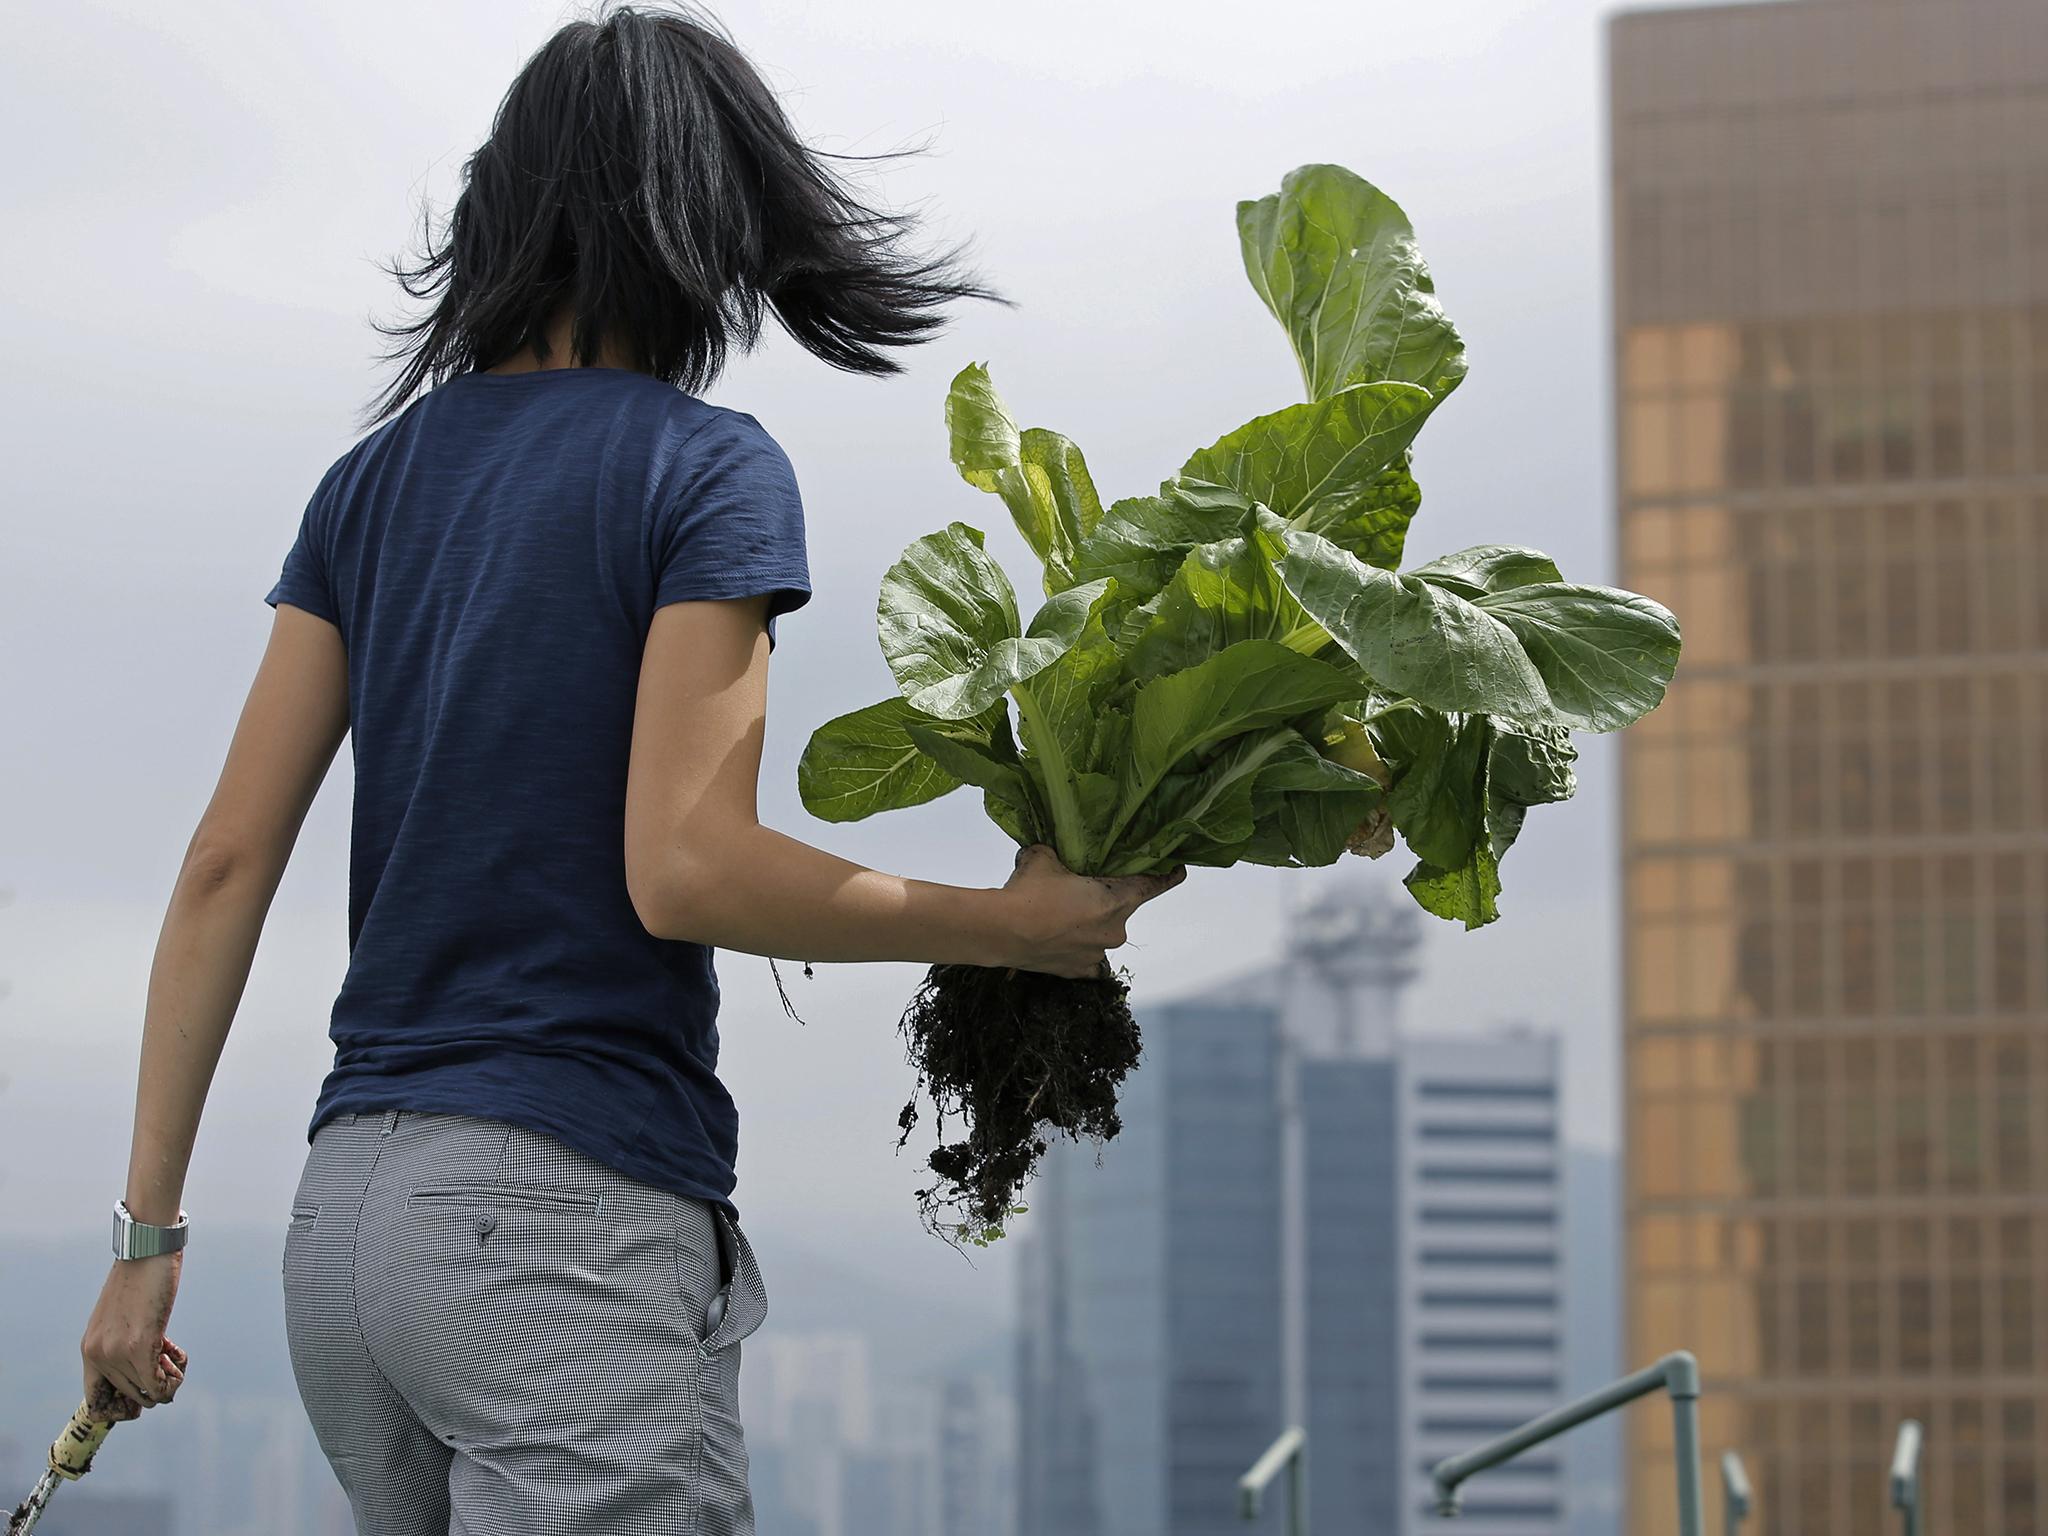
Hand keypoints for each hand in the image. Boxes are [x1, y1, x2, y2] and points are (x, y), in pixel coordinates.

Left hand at [81, 1252, 186, 1419]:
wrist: (147, 1247)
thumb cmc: (140, 1277)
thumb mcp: (121, 1316)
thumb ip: (123, 1343)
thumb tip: (144, 1372)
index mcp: (90, 1349)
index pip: (96, 1402)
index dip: (123, 1404)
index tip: (145, 1386)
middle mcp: (98, 1355)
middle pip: (130, 1398)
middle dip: (153, 1386)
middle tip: (167, 1358)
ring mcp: (116, 1352)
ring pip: (147, 1394)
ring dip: (168, 1380)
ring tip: (174, 1353)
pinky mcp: (140, 1345)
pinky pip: (158, 1385)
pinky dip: (174, 1378)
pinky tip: (180, 1355)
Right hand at [991, 844, 1186, 978]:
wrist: (1003, 931)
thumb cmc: (1030, 891)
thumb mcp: (1044, 857)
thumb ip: (1057, 853)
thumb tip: (1052, 853)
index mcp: (1117, 900)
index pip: (1153, 885)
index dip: (1167, 876)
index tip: (1178, 870)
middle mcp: (1115, 930)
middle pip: (1119, 909)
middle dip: (1102, 899)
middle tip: (1075, 889)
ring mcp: (1097, 954)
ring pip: (1100, 934)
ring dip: (1086, 925)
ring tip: (1055, 916)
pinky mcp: (1077, 971)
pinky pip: (1084, 958)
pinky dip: (1074, 948)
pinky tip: (1055, 940)